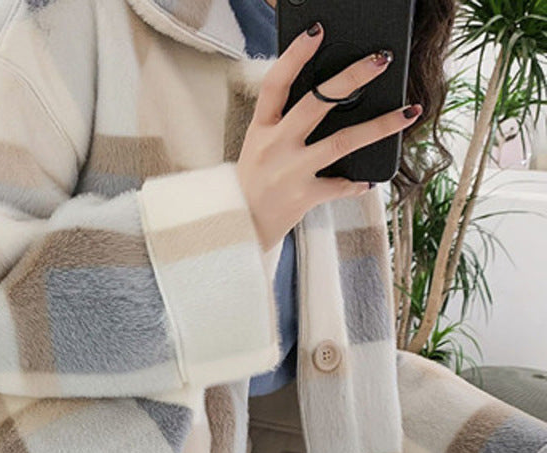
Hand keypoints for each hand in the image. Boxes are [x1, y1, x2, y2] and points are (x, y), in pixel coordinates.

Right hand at [236, 22, 422, 251]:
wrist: (235, 230)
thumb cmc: (251, 186)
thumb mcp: (256, 149)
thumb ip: (282, 125)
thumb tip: (324, 99)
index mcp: (260, 129)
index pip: (276, 84)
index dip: (296, 55)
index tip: (318, 31)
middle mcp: (274, 146)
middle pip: (317, 103)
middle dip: (352, 77)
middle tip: (381, 59)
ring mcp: (289, 171)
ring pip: (342, 141)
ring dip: (380, 126)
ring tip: (408, 112)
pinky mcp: (303, 197)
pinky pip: (340, 185)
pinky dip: (357, 183)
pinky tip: (369, 180)